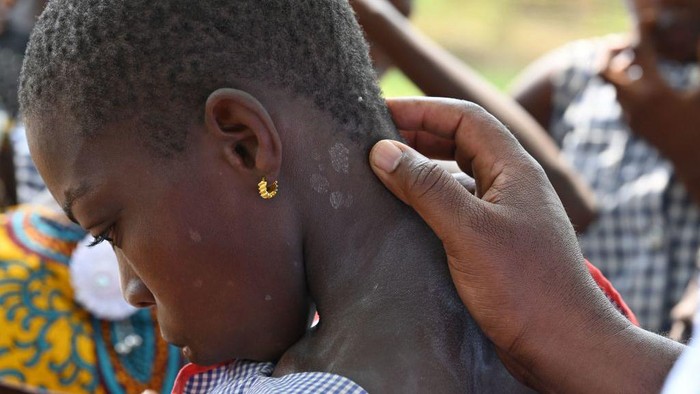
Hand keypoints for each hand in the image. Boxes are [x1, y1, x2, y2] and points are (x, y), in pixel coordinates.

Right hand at [369, 97, 634, 389]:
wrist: (563, 346)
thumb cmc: (524, 286)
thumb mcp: (469, 230)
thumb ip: (426, 188)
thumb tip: (383, 151)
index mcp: (515, 169)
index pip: (466, 118)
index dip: (423, 110)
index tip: (380, 111)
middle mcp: (512, 185)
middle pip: (463, 142)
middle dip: (420, 135)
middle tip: (376, 140)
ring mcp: (506, 214)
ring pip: (460, 174)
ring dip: (425, 167)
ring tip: (385, 171)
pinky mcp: (497, 242)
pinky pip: (460, 206)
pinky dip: (432, 200)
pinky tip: (407, 212)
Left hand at [598, 13, 699, 169]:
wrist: (694, 160)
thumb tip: (697, 40)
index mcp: (655, 92)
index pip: (640, 54)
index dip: (642, 33)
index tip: (646, 20)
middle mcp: (636, 105)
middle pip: (603, 72)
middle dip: (610, 53)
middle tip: (625, 43)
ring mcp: (631, 116)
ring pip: (614, 86)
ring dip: (622, 69)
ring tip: (637, 58)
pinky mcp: (632, 125)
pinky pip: (623, 99)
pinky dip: (628, 85)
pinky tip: (642, 77)